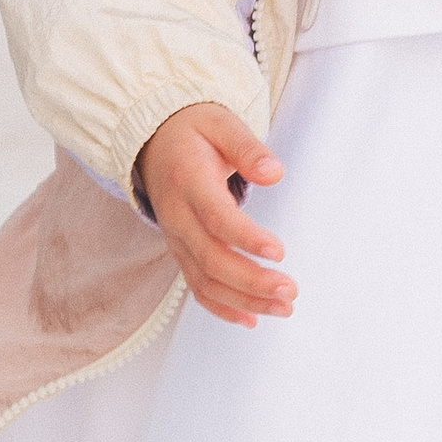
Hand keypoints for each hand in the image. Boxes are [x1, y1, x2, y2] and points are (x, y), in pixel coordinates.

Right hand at [139, 103, 295, 325]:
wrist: (153, 141)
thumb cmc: (193, 132)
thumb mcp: (220, 123)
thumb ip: (247, 148)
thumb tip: (274, 172)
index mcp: (188, 182)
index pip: (216, 218)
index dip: (246, 238)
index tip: (279, 252)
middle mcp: (177, 216)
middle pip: (211, 259)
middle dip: (251, 281)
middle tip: (289, 290)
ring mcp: (176, 238)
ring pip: (205, 280)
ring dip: (244, 300)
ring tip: (282, 307)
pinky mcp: (180, 251)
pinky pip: (196, 286)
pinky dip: (222, 307)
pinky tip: (251, 318)